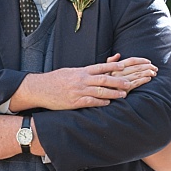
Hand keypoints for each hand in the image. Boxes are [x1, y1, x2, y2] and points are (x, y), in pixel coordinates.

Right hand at [16, 57, 154, 110]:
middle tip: (130, 83)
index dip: (113, 67)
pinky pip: (90, 102)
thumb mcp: (70, 71)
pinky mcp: (74, 102)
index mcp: (81, 71)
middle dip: (118, 81)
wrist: (40, 88)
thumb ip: (84, 71)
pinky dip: (100, 103)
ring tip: (123, 95)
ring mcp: (78, 91)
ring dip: (113, 93)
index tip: (124, 67)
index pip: (100, 67)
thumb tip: (96, 69)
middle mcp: (81, 80)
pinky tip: (108, 104)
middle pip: (104, 79)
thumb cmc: (56, 80)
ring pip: (100, 92)